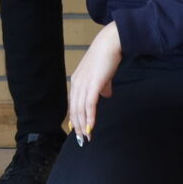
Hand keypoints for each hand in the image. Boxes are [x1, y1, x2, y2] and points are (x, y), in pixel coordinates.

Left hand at [67, 21, 122, 142]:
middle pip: (74, 109)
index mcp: (76, 81)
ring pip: (80, 109)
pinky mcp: (93, 84)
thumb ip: (102, 87)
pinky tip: (91, 127)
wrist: (110, 44)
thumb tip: (106, 96)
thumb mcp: (101, 75)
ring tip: (87, 136)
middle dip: (78, 125)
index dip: (74, 117)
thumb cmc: (106, 58)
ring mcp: (84, 84)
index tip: (77, 130)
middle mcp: (77, 83)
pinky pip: (90, 104)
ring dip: (83, 124)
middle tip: (82, 139)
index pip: (73, 103)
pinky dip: (90, 117)